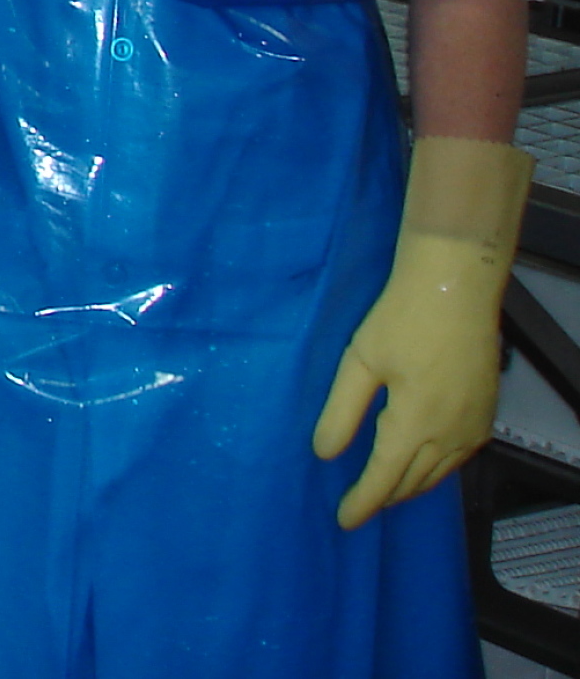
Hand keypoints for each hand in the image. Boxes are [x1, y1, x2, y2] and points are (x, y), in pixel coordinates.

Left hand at [312, 135, 531, 527]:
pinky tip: (419, 462)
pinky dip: (434, 468)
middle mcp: (451, 435)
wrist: (454, 289)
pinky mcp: (486, 414)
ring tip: (383, 491)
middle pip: (414, 482)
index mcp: (415, 425)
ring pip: (439, 473)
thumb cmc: (400, 320)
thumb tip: (324, 454)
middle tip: (359, 507)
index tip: (343, 521)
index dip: (362, 503)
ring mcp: (474, 427)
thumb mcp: (359, 362)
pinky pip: (458, 456)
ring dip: (410, 485)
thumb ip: (341, 412)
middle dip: (385, 497)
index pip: (384, 480)